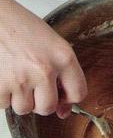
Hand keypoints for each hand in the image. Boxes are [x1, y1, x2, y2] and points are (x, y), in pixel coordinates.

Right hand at [0, 0, 86, 117]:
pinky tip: (3, 77)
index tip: (61, 97)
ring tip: (16, 77)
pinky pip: (3, 104)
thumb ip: (63, 75)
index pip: (79, 94)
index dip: (69, 99)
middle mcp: (45, 70)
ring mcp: (21, 79)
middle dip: (40, 102)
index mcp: (64, 57)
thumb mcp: (52, 44)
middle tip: (33, 87)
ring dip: (19, 99)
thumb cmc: (21, 27)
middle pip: (48, 108)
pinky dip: (2, 95)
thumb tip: (63, 111)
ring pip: (24, 109)